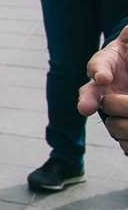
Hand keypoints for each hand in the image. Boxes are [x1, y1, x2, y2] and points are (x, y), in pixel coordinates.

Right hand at [78, 30, 127, 153]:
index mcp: (105, 64)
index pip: (97, 65)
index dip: (99, 71)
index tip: (102, 77)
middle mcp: (102, 86)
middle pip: (89, 94)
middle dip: (87, 100)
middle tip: (85, 108)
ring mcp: (109, 103)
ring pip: (101, 112)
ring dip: (105, 116)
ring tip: (97, 119)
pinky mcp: (119, 118)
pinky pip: (118, 128)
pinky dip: (122, 136)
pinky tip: (127, 144)